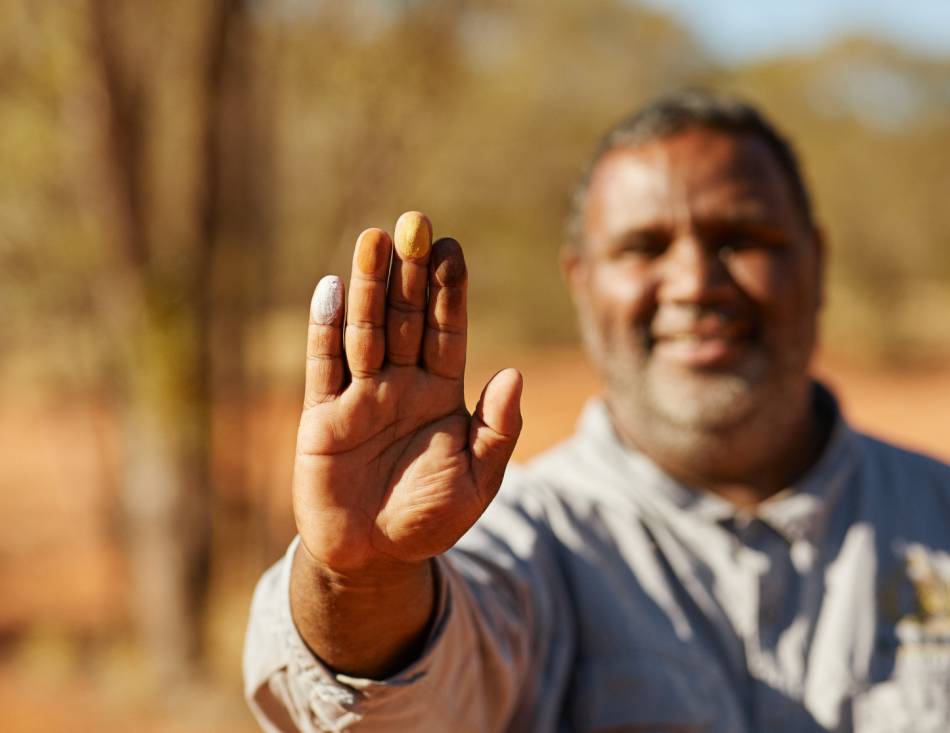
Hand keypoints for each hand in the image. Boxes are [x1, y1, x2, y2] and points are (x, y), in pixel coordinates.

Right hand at [292, 212, 522, 577]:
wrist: (375, 558)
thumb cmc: (430, 518)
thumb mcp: (478, 480)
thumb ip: (497, 429)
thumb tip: (515, 375)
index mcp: (440, 393)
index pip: (447, 331)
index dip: (449, 291)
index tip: (453, 248)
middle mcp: (400, 385)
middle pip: (406, 318)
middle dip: (410, 272)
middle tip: (416, 222)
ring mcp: (359, 398)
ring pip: (366, 331)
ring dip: (370, 287)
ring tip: (375, 238)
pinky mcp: (322, 419)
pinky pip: (325, 368)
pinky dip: (326, 331)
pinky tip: (333, 289)